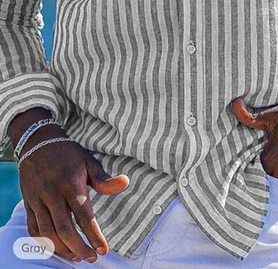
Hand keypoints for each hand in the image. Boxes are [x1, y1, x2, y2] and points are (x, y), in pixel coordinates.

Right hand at [18, 133, 128, 262]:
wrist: (38, 144)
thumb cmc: (69, 155)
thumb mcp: (89, 162)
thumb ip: (104, 179)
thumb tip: (125, 182)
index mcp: (71, 184)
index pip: (84, 215)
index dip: (94, 235)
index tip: (104, 250)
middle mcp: (53, 193)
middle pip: (65, 229)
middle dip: (79, 248)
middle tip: (92, 258)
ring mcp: (38, 199)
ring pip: (48, 232)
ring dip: (62, 248)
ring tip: (77, 256)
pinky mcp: (29, 203)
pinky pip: (33, 229)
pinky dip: (45, 243)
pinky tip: (58, 247)